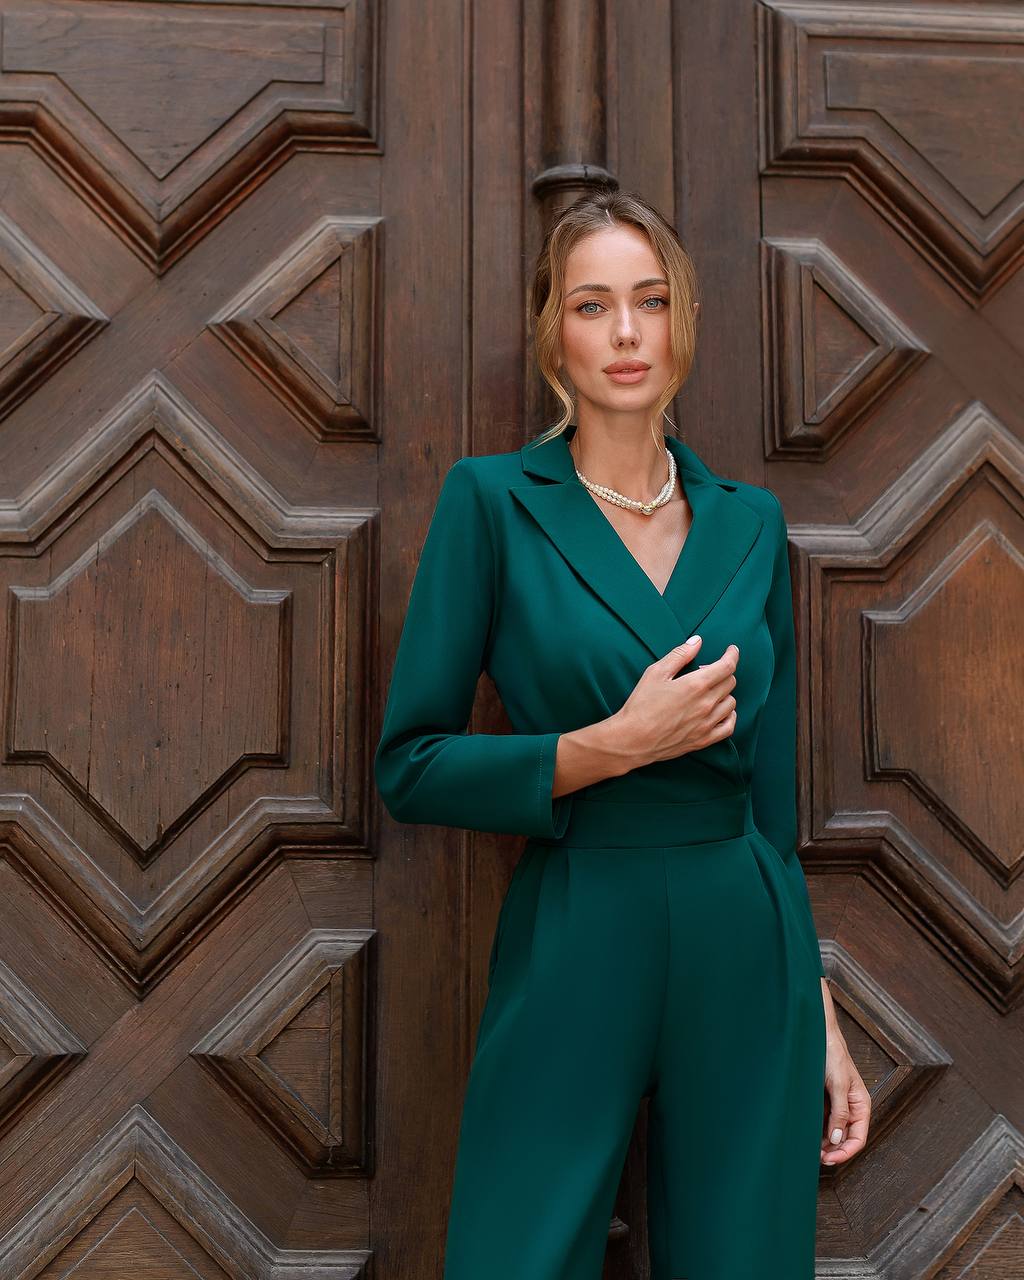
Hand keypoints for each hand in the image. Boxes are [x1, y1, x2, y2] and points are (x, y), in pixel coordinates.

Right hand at [611, 636, 738, 766]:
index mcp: (696, 685)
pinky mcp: (704, 739)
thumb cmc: (641, 705)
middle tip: (707, 672)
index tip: (731, 650)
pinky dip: (729, 716)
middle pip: (730, 683)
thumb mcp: (656, 672)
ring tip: (709, 691)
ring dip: (724, 693)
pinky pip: (729, 727)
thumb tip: (697, 641)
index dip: (732, 655)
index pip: (726, 666)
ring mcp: (707, 723)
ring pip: (731, 703)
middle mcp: (706, 704)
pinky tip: (721, 711)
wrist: (633, 739)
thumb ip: (679, 654)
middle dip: (723, 672)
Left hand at [820, 991, 870, 1165]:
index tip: (830, 1159)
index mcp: (861, 1104)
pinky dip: (817, 1131)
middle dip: (833, 1150)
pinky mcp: (825, 1100)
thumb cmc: (831, 1054)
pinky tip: (807, 1134)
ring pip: (834, 1132)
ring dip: (824, 1143)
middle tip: (816, 1158)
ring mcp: (837, 1105)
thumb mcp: (837, 1084)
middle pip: (846, 1138)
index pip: (858, 1138)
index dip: (845, 1152)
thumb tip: (839, 1138)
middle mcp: (851, 1107)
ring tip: (809, 1148)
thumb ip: (840, 1112)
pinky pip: (823, 1121)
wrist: (816, 1034)